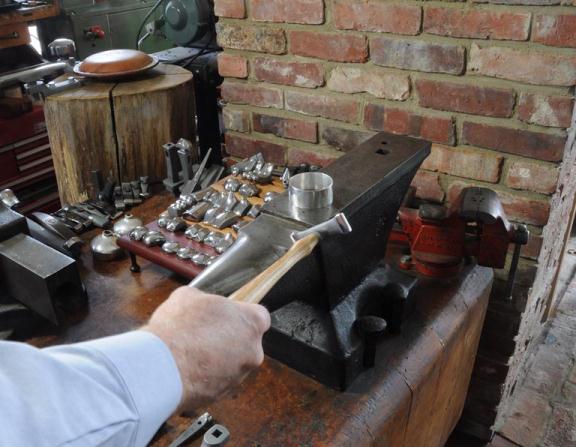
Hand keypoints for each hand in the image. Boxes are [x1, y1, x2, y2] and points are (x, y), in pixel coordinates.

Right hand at [142, 287, 270, 410]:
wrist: (161, 367)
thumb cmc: (178, 328)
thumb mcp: (189, 296)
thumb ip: (206, 300)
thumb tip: (202, 304)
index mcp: (251, 322)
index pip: (259, 316)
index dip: (240, 315)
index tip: (226, 316)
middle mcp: (253, 351)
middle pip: (245, 342)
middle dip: (228, 338)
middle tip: (204, 332)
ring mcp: (239, 375)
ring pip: (231, 363)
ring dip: (216, 358)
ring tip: (190, 351)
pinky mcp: (222, 395)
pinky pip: (216, 381)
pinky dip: (204, 376)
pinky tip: (185, 367)